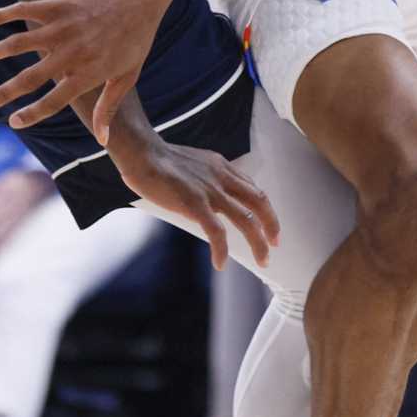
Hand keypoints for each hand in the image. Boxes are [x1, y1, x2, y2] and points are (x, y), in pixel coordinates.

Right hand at [0, 0, 182, 142]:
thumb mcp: (128, 75)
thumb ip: (109, 107)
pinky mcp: (59, 4)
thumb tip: (102, 140)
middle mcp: (72, 53)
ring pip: (19, 43)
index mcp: (89, 73)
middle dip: (3, 92)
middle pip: (30, 77)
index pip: (54, 100)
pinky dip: (2, 15)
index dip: (32, 113)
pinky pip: (24, 10)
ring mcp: (63, 28)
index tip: (12, 121)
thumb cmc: (137, 37)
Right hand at [108, 126, 279, 269]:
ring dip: (258, 243)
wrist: (142, 153)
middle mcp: (222, 178)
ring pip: (246, 219)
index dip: (266, 209)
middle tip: (274, 245)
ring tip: (262, 261)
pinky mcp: (194, 203)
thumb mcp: (196, 163)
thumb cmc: (161, 160)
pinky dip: (222, 250)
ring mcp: (210, 191)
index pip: (254, 189)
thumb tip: (213, 197)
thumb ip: (209, 177)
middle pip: (259, 202)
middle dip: (271, 225)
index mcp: (222, 168)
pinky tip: (220, 263)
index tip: (270, 226)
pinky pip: (216, 231)